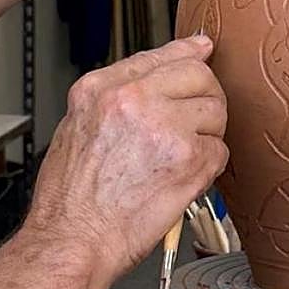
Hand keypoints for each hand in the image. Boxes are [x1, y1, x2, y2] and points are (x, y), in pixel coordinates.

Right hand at [21, 36, 227, 281]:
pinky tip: (185, 179)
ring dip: (208, 135)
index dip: (187, 51)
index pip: (156, 56)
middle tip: (199, 120)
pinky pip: (220, 151)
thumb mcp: (75, 129)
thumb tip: (148, 85)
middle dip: (205, 96)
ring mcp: (163, 126)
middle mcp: (132, 99)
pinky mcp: (188, 159)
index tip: (202, 48)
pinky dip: (210, 167)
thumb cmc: (68, 198)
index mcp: (100, 89)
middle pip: (197, 75)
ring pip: (215, 112)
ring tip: (183, 158)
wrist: (72, 239)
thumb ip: (112, 101)